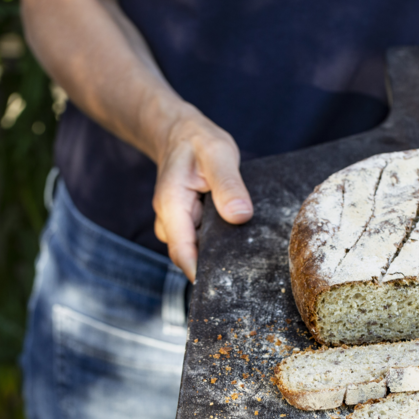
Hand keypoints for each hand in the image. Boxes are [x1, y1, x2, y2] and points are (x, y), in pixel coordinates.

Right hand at [152, 106, 252, 281]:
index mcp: (172, 205)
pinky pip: (202, 240)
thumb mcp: (219, 154)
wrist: (180, 133)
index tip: (227, 285)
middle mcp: (169, 220)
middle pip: (190, 257)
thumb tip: (241, 216)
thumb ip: (228, 185)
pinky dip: (218, 242)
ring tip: (249, 256)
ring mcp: (177, 223)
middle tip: (249, 274)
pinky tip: (239, 240)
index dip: (202, 273)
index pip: (182, 252)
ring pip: (197, 250)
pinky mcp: (188, 223)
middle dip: (215, 267)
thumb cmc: (198, 142)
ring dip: (219, 253)